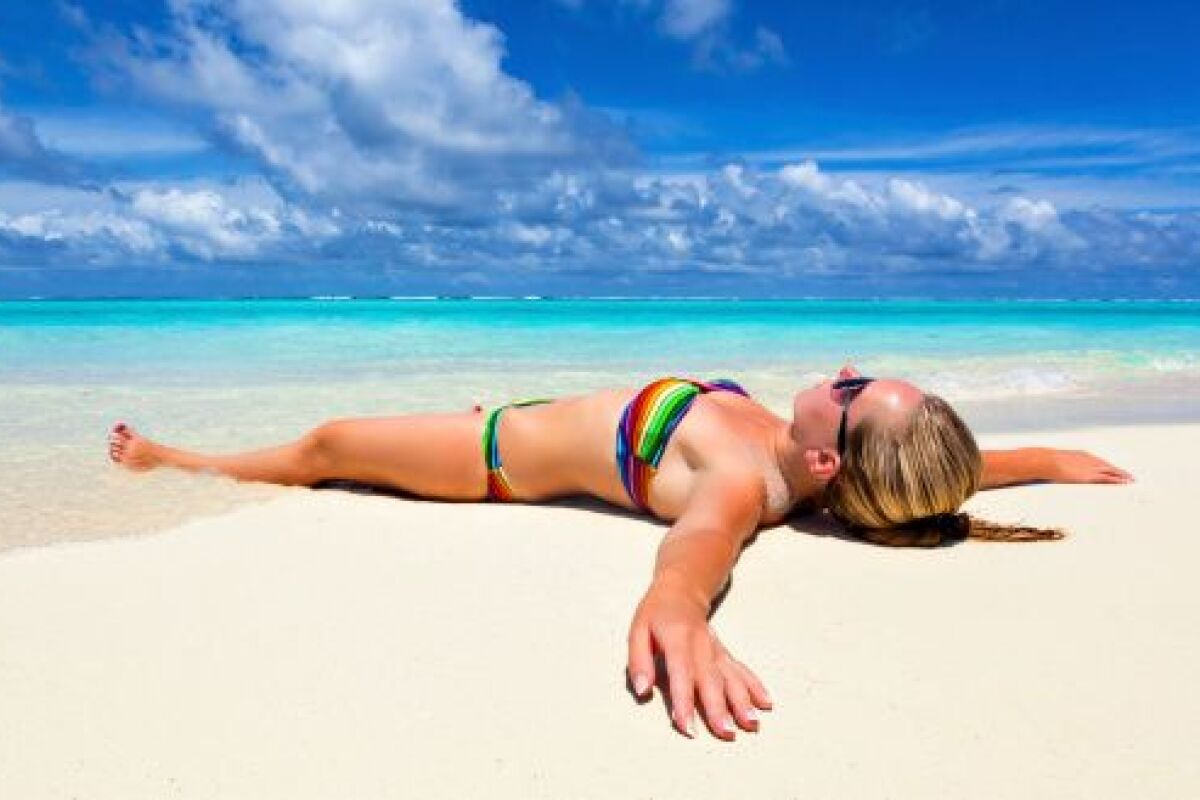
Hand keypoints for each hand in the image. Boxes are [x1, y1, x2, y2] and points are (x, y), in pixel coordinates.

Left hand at [627, 583, 771, 739]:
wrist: (682, 590)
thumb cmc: (656, 614)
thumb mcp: (638, 631)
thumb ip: (639, 662)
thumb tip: (642, 691)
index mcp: (677, 639)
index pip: (681, 673)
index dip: (684, 701)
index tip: (687, 726)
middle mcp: (701, 646)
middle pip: (711, 679)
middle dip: (719, 708)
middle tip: (726, 732)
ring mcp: (716, 650)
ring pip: (731, 677)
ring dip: (742, 701)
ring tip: (751, 724)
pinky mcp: (724, 654)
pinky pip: (741, 670)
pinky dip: (755, 686)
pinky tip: (766, 703)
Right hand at [1049, 449, 1133, 483]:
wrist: (1048, 461)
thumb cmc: (1049, 462)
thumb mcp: (1058, 462)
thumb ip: (1063, 465)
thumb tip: (1059, 469)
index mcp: (1084, 455)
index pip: (1101, 463)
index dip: (1110, 468)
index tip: (1117, 472)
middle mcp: (1091, 460)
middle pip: (1110, 467)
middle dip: (1120, 472)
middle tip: (1131, 477)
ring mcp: (1092, 468)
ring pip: (1112, 472)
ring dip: (1122, 477)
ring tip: (1131, 481)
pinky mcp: (1091, 476)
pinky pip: (1108, 479)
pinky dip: (1117, 481)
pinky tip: (1124, 484)